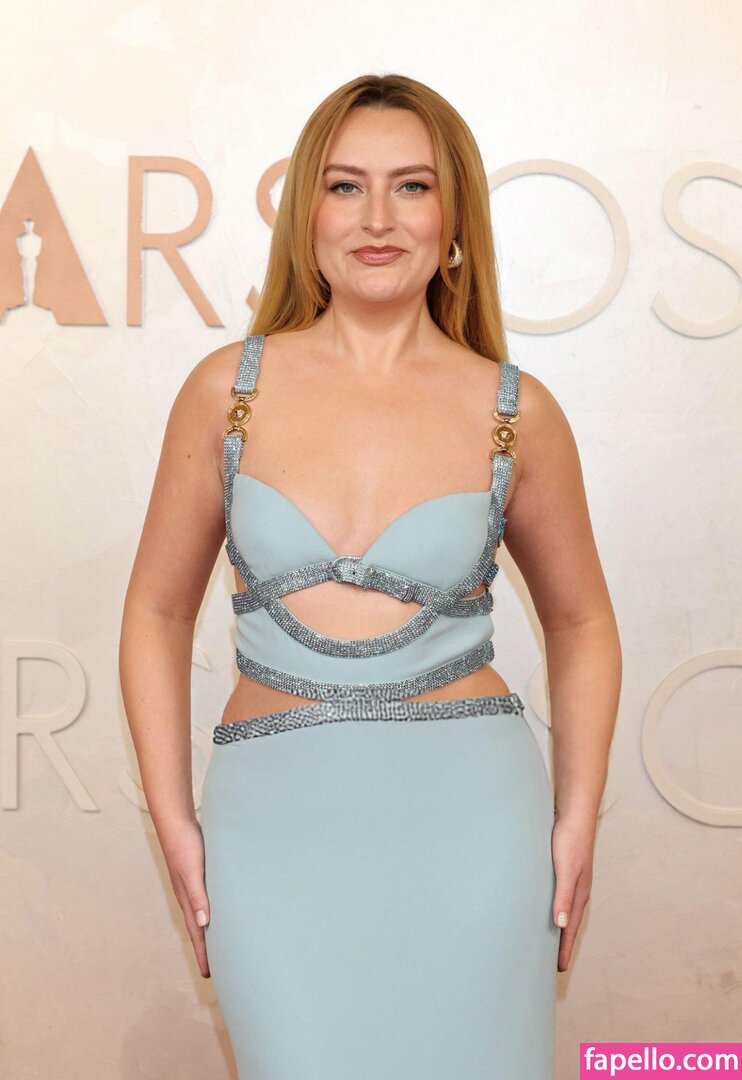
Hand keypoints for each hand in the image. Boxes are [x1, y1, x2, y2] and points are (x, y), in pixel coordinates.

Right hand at [159, 817, 211, 978]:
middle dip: (205, 948)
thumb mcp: (192, 872)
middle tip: (214, 968)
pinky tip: (217, 908)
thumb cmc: (184, 844)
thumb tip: (204, 924)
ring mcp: (191, 884)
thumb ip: (198, 896)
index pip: (197, 932)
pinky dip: (210, 910)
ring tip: (217, 944)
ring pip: (200, 914)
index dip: (203, 953)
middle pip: (198, 927)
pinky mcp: (197, 872)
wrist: (175, 820)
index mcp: (187, 898)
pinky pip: (204, 898)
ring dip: (207, 931)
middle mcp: (188, 894)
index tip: (208, 974)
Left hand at [551, 812, 594, 971]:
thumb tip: (559, 925)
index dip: (565, 949)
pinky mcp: (563, 869)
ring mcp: (572, 880)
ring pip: (564, 910)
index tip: (560, 969)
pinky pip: (559, 896)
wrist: (575, 812)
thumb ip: (563, 896)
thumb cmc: (570, 840)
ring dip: (559, 927)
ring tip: (550, 940)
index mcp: (579, 894)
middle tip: (554, 963)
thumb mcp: (566, 869)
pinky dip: (554, 908)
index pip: (570, 929)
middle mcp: (577, 890)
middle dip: (563, 943)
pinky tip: (545, 906)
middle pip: (569, 923)